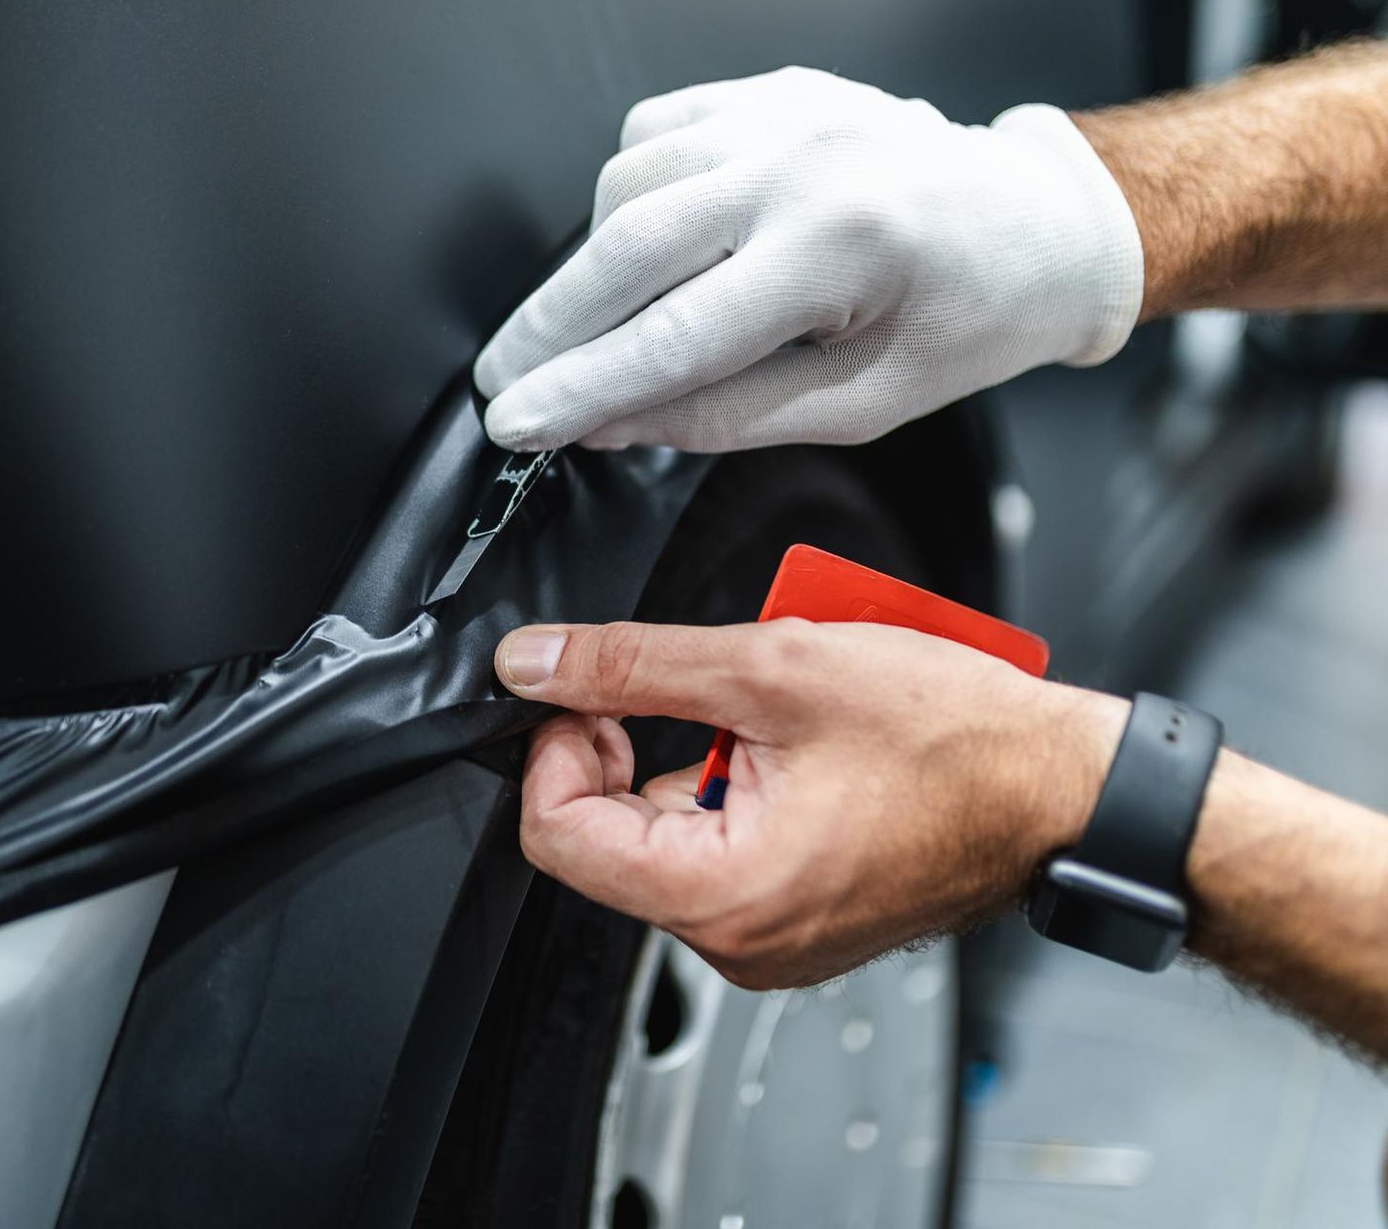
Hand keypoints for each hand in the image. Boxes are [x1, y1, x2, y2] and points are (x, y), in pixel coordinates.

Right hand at [475, 67, 1142, 452]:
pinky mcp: (770, 91)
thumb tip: (608, 423)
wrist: (1036, 225)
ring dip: (590, 266)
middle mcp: (805, 164)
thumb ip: (723, 415)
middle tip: (504, 380)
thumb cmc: (965, 321)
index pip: (673, 337)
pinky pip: (652, 132)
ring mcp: (784, 114)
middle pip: (625, 248)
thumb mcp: (856, 404)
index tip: (516, 422)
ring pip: (625, 185)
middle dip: (548, 327)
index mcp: (841, 251)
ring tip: (596, 323)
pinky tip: (646, 241)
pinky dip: (627, 193)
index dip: (580, 388)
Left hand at [495, 619, 1126, 987]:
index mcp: (720, 898)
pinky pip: (721, 846)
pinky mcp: (798, 918)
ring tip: (771, 710)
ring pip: (666, 831)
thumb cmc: (958, 742)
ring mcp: (769, 936)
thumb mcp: (773, 670)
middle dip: (634, 743)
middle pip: (607, 834)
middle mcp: (737, 940)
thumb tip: (537, 663)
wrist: (1066, 790)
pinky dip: (735, 781)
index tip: (593, 691)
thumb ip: (636, 665)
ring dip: (694, 752)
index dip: (557, 746)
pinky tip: (792, 742)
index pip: (556, 834)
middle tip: (701, 686)